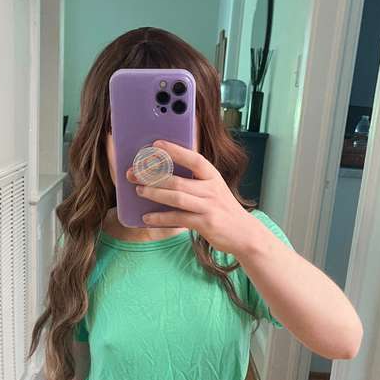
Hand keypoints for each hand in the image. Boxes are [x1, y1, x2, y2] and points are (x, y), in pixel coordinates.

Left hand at [126, 139, 257, 255]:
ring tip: (139, 191)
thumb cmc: (224, 210)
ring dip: (155, 194)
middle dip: (153, 177)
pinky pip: (178, 218)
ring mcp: (209, 207)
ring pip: (176, 198)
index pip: (193, 158)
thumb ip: (196, 181)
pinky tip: (147, 217)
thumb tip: (166, 175)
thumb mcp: (215, 190)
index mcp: (213, 176)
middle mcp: (211, 189)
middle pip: (178, 180)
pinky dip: (160, 218)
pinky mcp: (205, 223)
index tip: (156, 145)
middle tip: (134, 173)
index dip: (174, 150)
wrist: (245, 234)